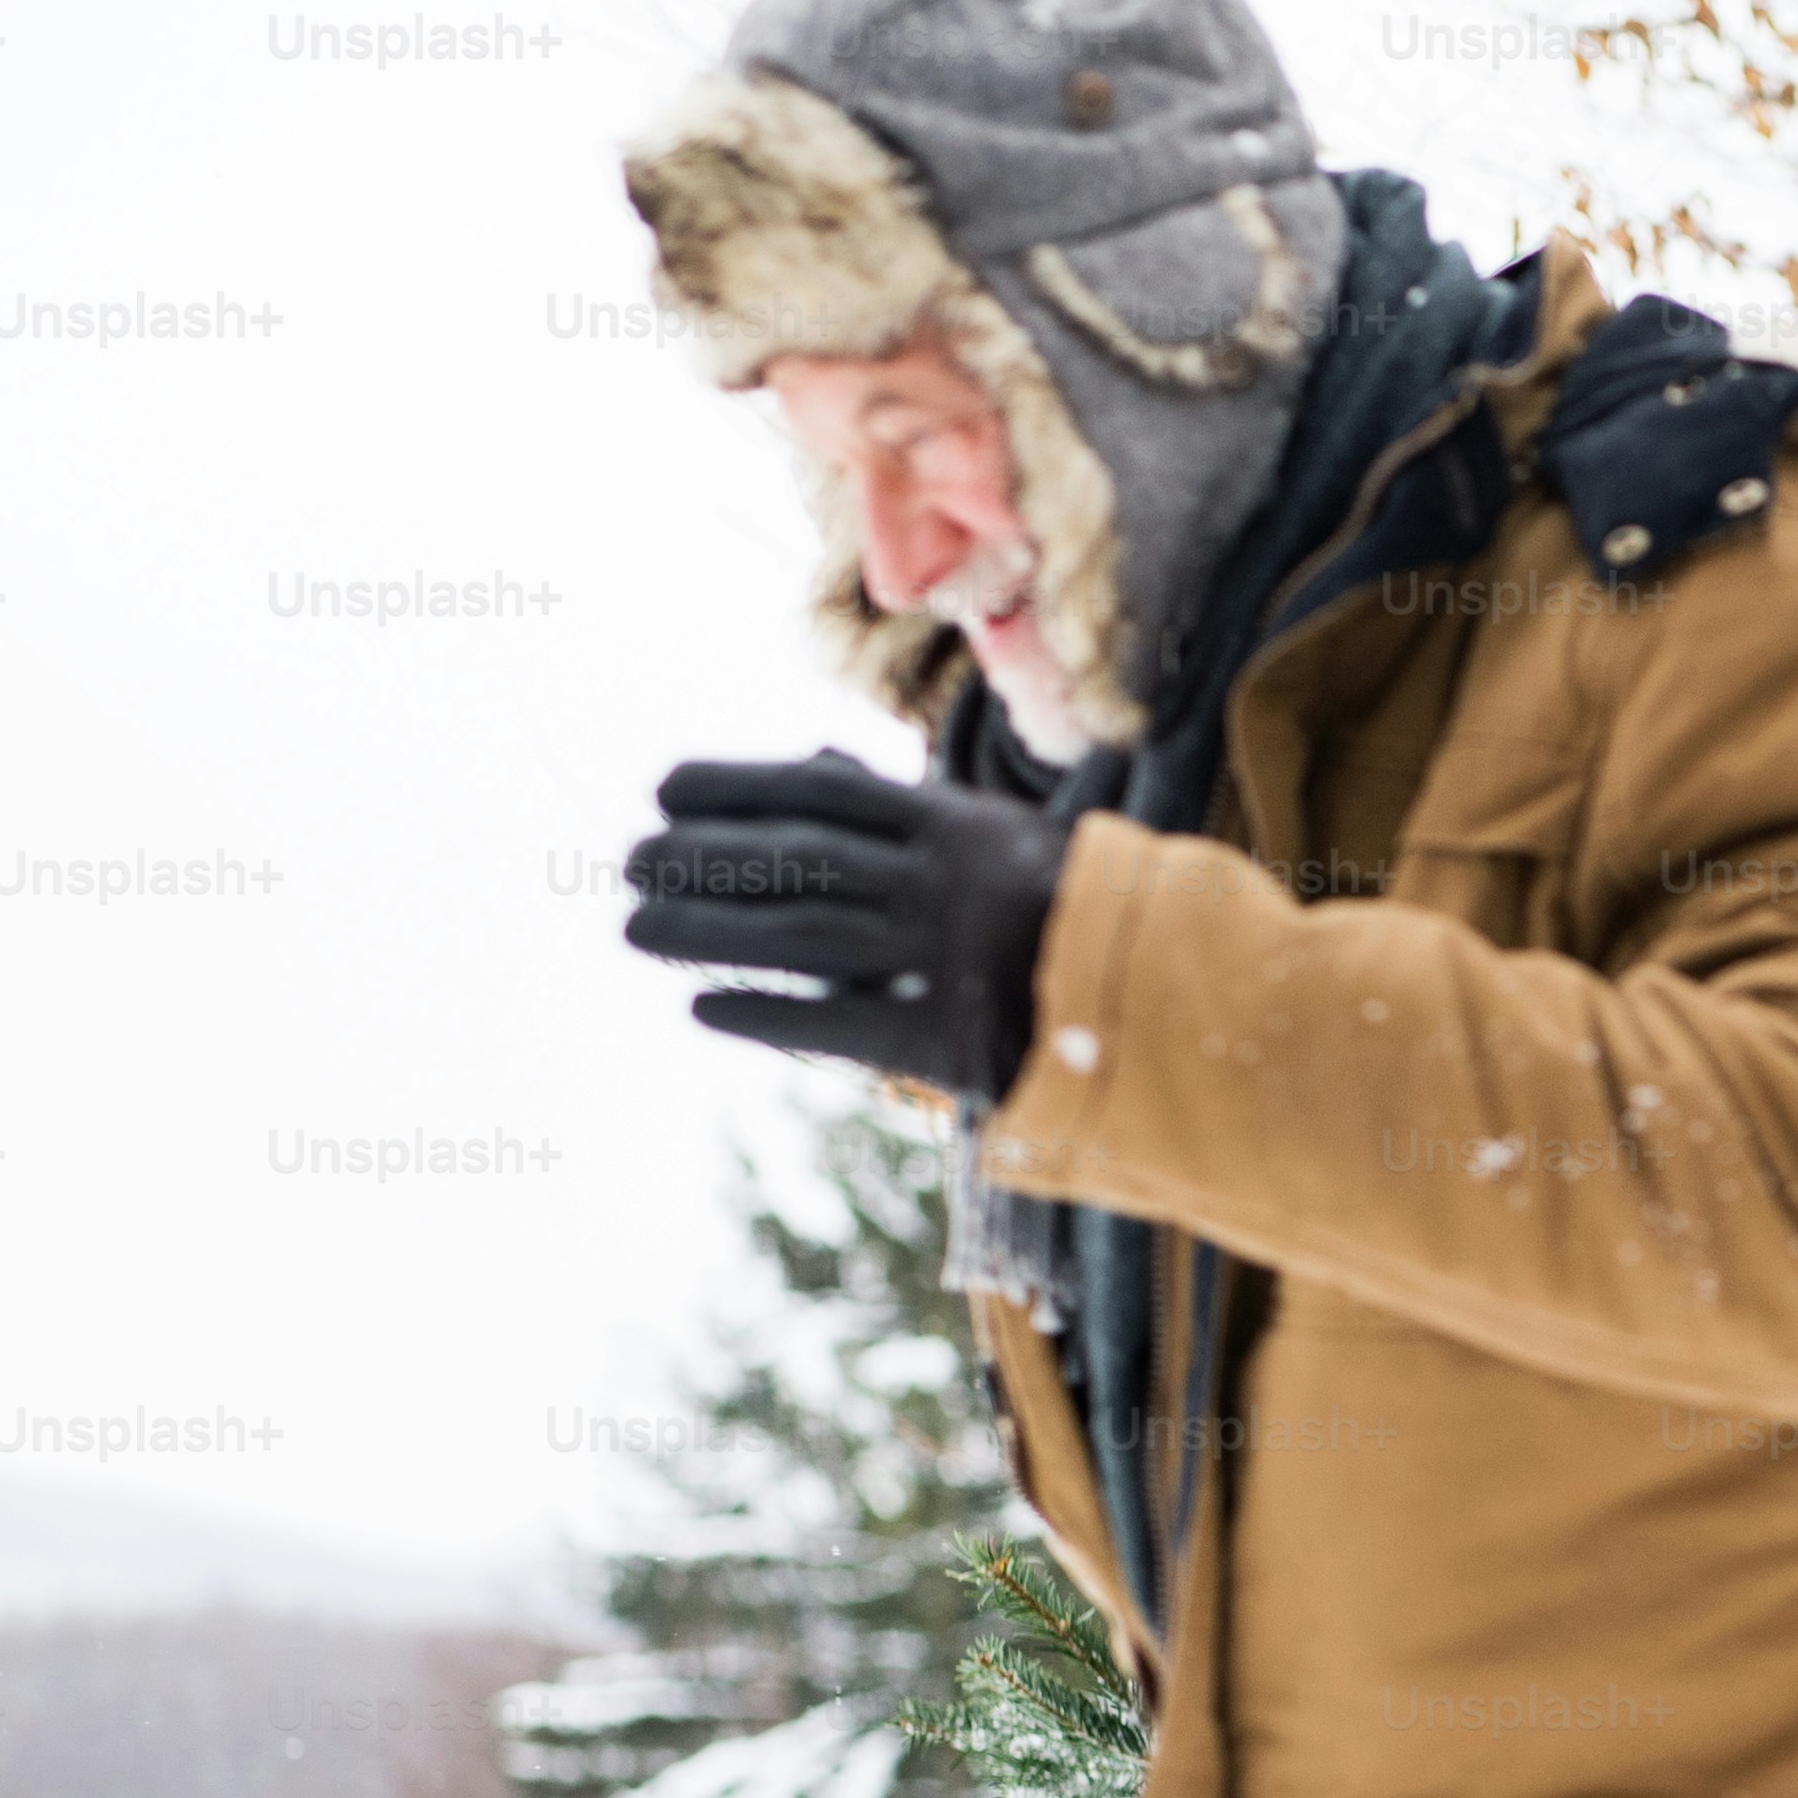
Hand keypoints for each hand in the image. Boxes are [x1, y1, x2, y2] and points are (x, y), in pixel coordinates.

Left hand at [624, 753, 1073, 1103]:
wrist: (1171, 1002)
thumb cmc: (1070, 908)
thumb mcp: (998, 833)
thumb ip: (904, 804)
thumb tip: (810, 758)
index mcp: (957, 824)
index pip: (821, 792)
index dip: (735, 786)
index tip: (661, 788)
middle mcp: (946, 882)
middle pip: (799, 860)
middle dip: (702, 857)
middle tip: (625, 860)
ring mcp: (950, 959)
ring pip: (803, 934)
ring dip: (708, 930)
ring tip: (635, 928)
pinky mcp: (954, 1040)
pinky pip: (841, 1023)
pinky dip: (767, 1014)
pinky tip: (704, 1009)